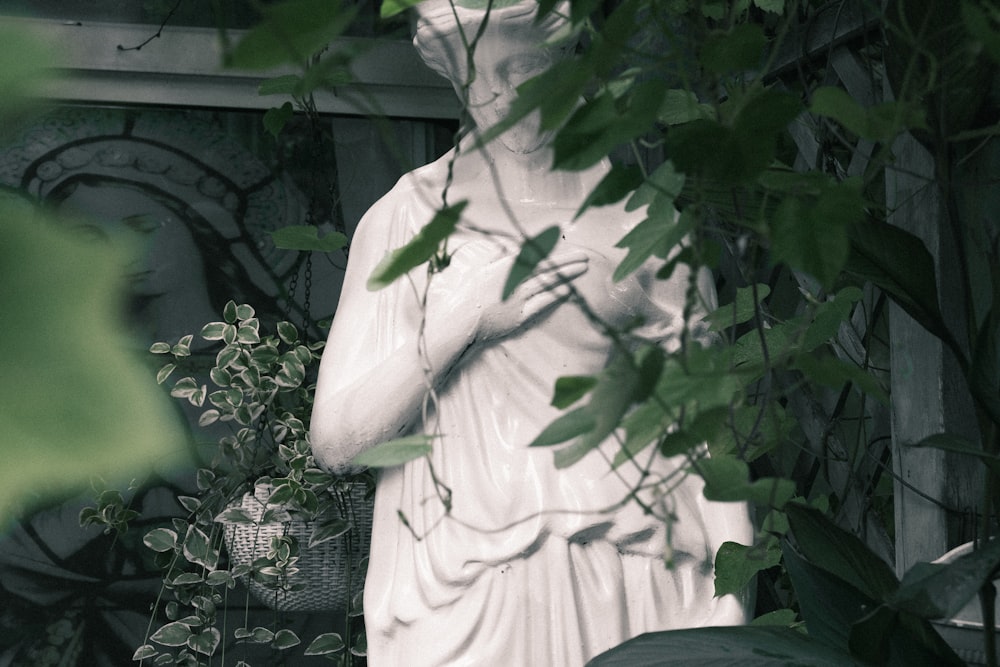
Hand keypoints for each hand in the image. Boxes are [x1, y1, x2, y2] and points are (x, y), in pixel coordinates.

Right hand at [426, 247, 588, 347]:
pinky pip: (542, 304)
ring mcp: (517, 299)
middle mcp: (512, 281)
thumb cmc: (456, 296)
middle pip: (545, 267)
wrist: (455, 323)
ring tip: (582, 269)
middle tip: (584, 255)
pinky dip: (555, 296)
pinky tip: (568, 290)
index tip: (559, 236)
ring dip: (566, 275)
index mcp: (500, 267)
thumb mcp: (468, 269)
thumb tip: (501, 250)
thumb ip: (487, 258)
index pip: (529, 252)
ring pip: (547, 283)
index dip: (546, 244)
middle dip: (566, 260)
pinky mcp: (519, 316)